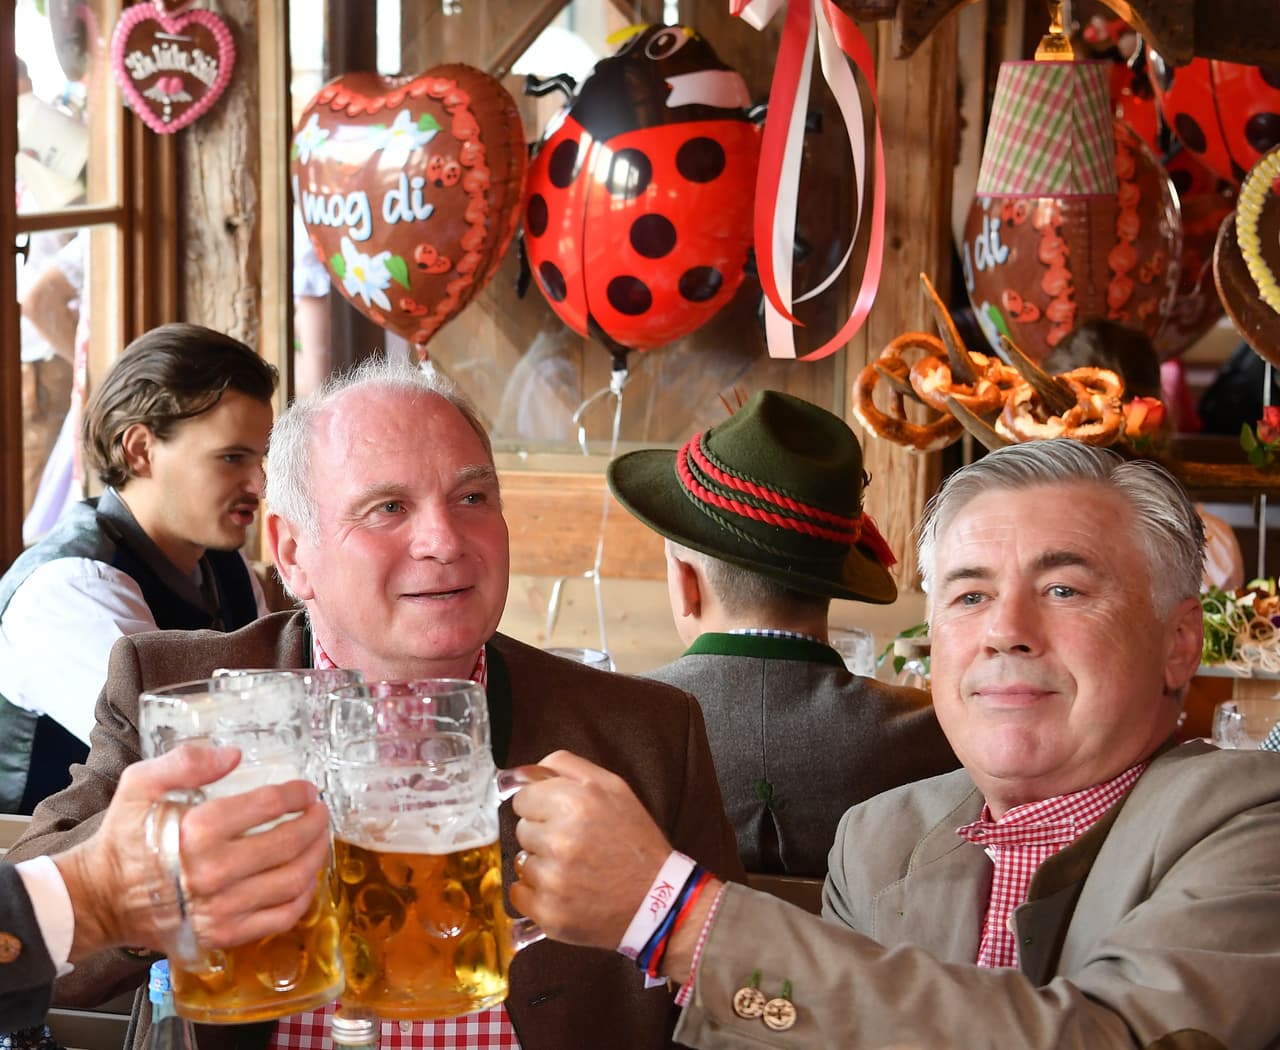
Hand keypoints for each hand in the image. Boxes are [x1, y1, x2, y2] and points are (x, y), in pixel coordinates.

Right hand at [54, 745, 330, 960]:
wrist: (100, 898)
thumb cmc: (124, 838)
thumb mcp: (141, 784)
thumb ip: (185, 761)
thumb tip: (233, 754)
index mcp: (197, 831)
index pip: (268, 806)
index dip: (297, 793)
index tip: (308, 789)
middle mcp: (214, 871)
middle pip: (288, 843)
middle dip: (315, 823)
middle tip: (321, 812)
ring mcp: (221, 908)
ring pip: (292, 881)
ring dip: (316, 857)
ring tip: (320, 840)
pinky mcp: (223, 934)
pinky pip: (280, 917)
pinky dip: (303, 896)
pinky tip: (306, 878)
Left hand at [509, 750, 674, 949]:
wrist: (658, 899)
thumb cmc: (634, 841)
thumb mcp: (613, 786)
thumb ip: (566, 766)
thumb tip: (521, 771)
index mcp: (574, 802)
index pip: (522, 798)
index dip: (541, 806)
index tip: (560, 816)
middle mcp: (560, 840)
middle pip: (521, 829)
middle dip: (543, 834)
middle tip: (576, 844)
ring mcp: (553, 879)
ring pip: (522, 862)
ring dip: (543, 864)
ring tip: (576, 869)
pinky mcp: (549, 912)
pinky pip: (519, 893)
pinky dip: (536, 893)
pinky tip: (565, 890)